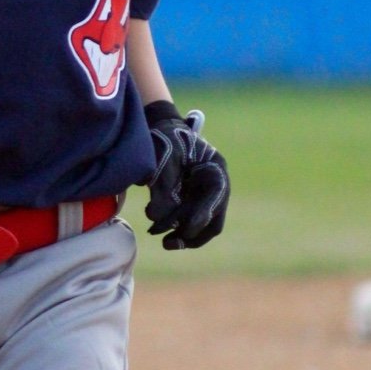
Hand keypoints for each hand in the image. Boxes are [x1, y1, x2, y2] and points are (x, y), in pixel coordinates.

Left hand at [144, 101, 229, 249]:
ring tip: (163, 241)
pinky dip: (175, 226)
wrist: (160, 126)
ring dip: (181, 234)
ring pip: (198, 222)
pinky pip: (187, 218)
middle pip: (211, 217)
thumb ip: (162, 185)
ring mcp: (203, 191)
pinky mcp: (190, 196)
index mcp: (215, 167)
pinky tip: (159, 230)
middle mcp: (213, 183)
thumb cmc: (165, 137)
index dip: (201, 215)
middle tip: (169, 243)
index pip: (215, 197)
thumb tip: (155, 217)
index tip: (185, 228)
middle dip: (191, 233)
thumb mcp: (163, 156)